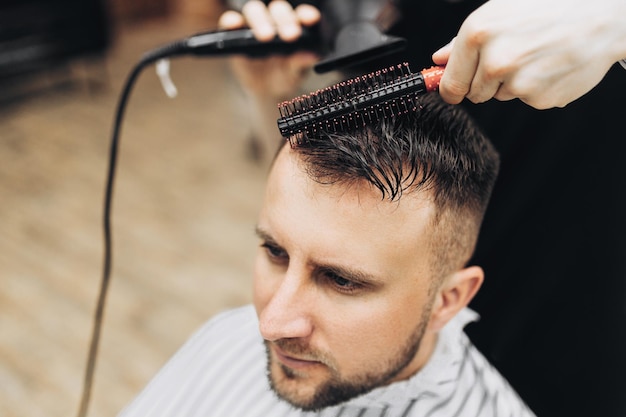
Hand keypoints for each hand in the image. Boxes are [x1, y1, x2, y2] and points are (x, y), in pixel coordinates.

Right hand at [218, 0, 320, 99]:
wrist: (267, 90)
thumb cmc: (286, 76)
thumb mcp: (296, 73)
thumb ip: (302, 63)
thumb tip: (311, 56)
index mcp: (296, 27)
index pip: (302, 15)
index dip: (306, 14)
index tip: (311, 19)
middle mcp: (276, 21)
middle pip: (278, 9)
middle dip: (284, 19)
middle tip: (291, 35)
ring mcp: (254, 25)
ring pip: (255, 10)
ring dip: (260, 20)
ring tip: (266, 37)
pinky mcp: (235, 34)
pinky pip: (230, 21)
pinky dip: (232, 20)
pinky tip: (235, 24)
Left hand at [432, 0, 625, 108]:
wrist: (603, 13)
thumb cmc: (552, 5)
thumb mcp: (500, 11)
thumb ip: (463, 41)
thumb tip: (439, 60)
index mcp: (478, 34)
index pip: (450, 83)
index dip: (452, 89)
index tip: (455, 89)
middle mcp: (495, 61)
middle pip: (475, 94)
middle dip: (486, 81)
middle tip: (513, 55)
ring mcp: (518, 82)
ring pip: (501, 96)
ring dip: (512, 83)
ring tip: (536, 54)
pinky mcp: (539, 98)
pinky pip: (526, 100)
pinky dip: (535, 88)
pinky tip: (550, 64)